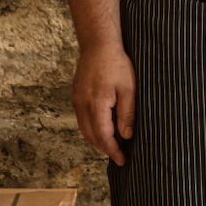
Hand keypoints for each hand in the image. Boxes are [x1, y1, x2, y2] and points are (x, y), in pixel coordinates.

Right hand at [73, 45, 136, 164]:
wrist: (98, 46)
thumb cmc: (117, 64)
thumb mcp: (129, 89)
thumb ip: (127, 113)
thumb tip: (127, 136)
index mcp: (96, 106)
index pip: (103, 137)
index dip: (113, 151)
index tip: (123, 160)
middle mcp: (82, 107)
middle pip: (91, 137)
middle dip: (106, 149)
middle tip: (120, 156)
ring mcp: (77, 102)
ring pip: (85, 130)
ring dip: (98, 140)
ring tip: (114, 146)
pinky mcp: (76, 98)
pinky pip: (83, 121)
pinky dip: (92, 130)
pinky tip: (104, 130)